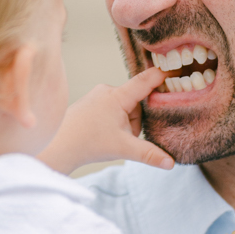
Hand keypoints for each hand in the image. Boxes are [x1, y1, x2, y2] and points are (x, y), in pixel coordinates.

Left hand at [39, 69, 174, 173]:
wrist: (57, 145)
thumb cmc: (88, 143)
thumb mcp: (123, 148)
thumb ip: (149, 154)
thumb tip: (171, 163)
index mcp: (117, 96)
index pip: (145, 81)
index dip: (162, 76)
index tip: (176, 69)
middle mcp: (107, 91)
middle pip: (137, 102)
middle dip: (137, 120)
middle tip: (126, 136)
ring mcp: (98, 95)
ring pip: (125, 108)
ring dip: (126, 123)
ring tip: (112, 137)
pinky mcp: (91, 102)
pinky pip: (113, 109)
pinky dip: (115, 122)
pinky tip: (104, 133)